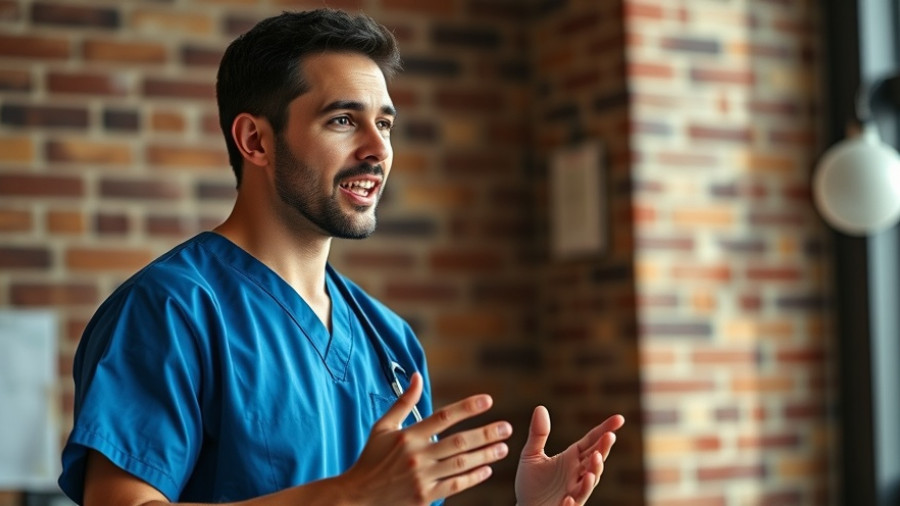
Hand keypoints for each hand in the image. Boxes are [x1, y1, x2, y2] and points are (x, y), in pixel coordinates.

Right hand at [341, 373, 512, 504]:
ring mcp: (422, 478)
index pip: (443, 417)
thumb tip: (416, 375)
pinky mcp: (425, 497)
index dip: (467, 407)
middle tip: (506, 428)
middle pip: (459, 442)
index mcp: (408, 436)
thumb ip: (403, 402)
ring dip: (485, 455)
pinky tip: (487, 469)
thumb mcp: (382, 427)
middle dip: (486, 434)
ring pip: (461, 464)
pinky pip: (455, 485)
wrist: (358, 497)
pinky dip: (473, 477)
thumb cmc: (371, 459)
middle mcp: (417, 456)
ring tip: (503, 448)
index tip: (487, 400)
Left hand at [514, 406, 624, 505]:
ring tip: (596, 460)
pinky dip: (572, 503)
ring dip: (593, 472)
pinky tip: (568, 498)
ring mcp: (574, 492)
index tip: (619, 418)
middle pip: (594, 460)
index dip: (604, 430)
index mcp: (571, 459)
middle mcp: (577, 474)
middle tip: (609, 436)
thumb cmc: (531, 483)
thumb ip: (538, 434)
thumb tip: (540, 407)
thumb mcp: (531, 455)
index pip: (591, 441)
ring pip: (588, 483)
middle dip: (603, 449)